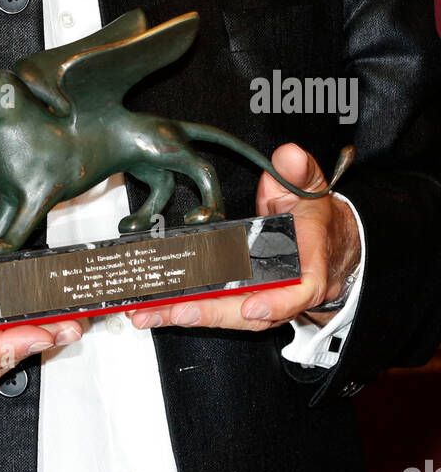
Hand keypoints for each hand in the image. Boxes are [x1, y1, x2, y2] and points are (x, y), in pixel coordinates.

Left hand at [127, 143, 360, 333]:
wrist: (321, 240)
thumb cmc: (313, 217)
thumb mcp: (310, 188)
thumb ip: (300, 171)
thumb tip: (289, 156)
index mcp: (308, 265)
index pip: (300, 290)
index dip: (278, 303)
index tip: (252, 307)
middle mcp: (283, 289)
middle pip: (249, 312)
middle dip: (211, 313)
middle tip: (177, 311)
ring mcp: (261, 297)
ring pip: (227, 314)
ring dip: (188, 315)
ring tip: (152, 314)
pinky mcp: (241, 296)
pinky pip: (215, 307)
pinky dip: (185, 309)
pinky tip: (156, 309)